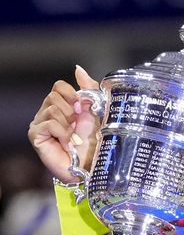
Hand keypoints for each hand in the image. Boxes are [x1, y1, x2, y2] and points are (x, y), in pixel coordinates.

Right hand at [27, 65, 99, 182]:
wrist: (92, 165)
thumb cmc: (95, 142)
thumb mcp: (97, 111)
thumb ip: (89, 89)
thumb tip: (77, 69)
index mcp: (62, 105)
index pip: (59, 86)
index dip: (72, 94)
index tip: (83, 108)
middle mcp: (48, 112)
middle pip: (54, 96)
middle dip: (71, 111)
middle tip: (78, 126)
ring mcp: (40, 123)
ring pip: (52, 108)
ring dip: (68, 123)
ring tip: (73, 136)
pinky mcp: (36, 135)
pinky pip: (48, 123)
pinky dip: (62, 132)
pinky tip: (67, 142)